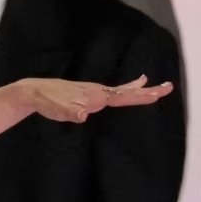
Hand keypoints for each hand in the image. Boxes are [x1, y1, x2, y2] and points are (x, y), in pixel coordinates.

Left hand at [24, 75, 173, 122]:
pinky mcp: (87, 93)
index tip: (156, 93)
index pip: (120, 96)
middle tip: (167, 87)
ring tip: (154, 86)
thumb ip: (70, 111)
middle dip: (146, 91)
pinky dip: (124, 89)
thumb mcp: (56, 109)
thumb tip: (83, 115)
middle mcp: (95, 92)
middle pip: (125, 92)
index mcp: (93, 95)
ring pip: (120, 90)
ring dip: (138, 89)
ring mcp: (92, 91)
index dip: (138, 95)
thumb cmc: (45, 101)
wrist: (33, 92)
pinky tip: (128, 87)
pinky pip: (111, 92)